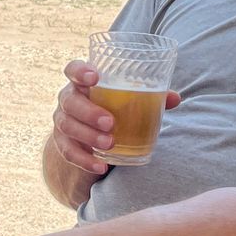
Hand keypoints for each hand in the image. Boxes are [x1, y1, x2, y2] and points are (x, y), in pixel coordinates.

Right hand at [51, 60, 180, 174]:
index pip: (73, 69)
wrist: (92, 130)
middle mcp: (68, 98)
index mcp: (82, 81)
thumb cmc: (114, 106)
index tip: (94, 77)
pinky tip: (100, 166)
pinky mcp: (61, 142)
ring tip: (110, 144)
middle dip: (89, 112)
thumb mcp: (129, 99)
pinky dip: (84, 160)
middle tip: (110, 123)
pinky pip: (68, 151)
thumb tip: (174, 98)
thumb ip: (150, 96)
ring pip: (67, 126)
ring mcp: (62, 120)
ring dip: (88, 136)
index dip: (80, 71)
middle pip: (70, 101)